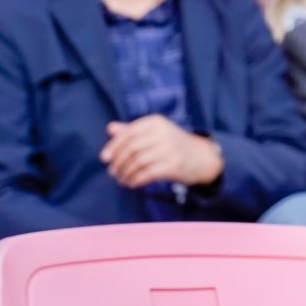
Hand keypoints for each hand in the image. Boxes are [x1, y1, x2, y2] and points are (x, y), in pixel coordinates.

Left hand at [102, 115, 223, 189]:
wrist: (200, 156)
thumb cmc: (171, 143)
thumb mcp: (154, 133)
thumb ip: (132, 130)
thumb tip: (110, 128)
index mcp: (156, 122)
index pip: (128, 133)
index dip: (114, 146)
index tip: (104, 158)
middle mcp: (163, 133)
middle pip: (132, 148)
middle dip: (118, 162)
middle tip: (113, 172)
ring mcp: (170, 149)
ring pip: (138, 162)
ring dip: (126, 173)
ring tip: (122, 179)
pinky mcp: (174, 164)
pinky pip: (148, 174)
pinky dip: (136, 180)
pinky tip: (132, 183)